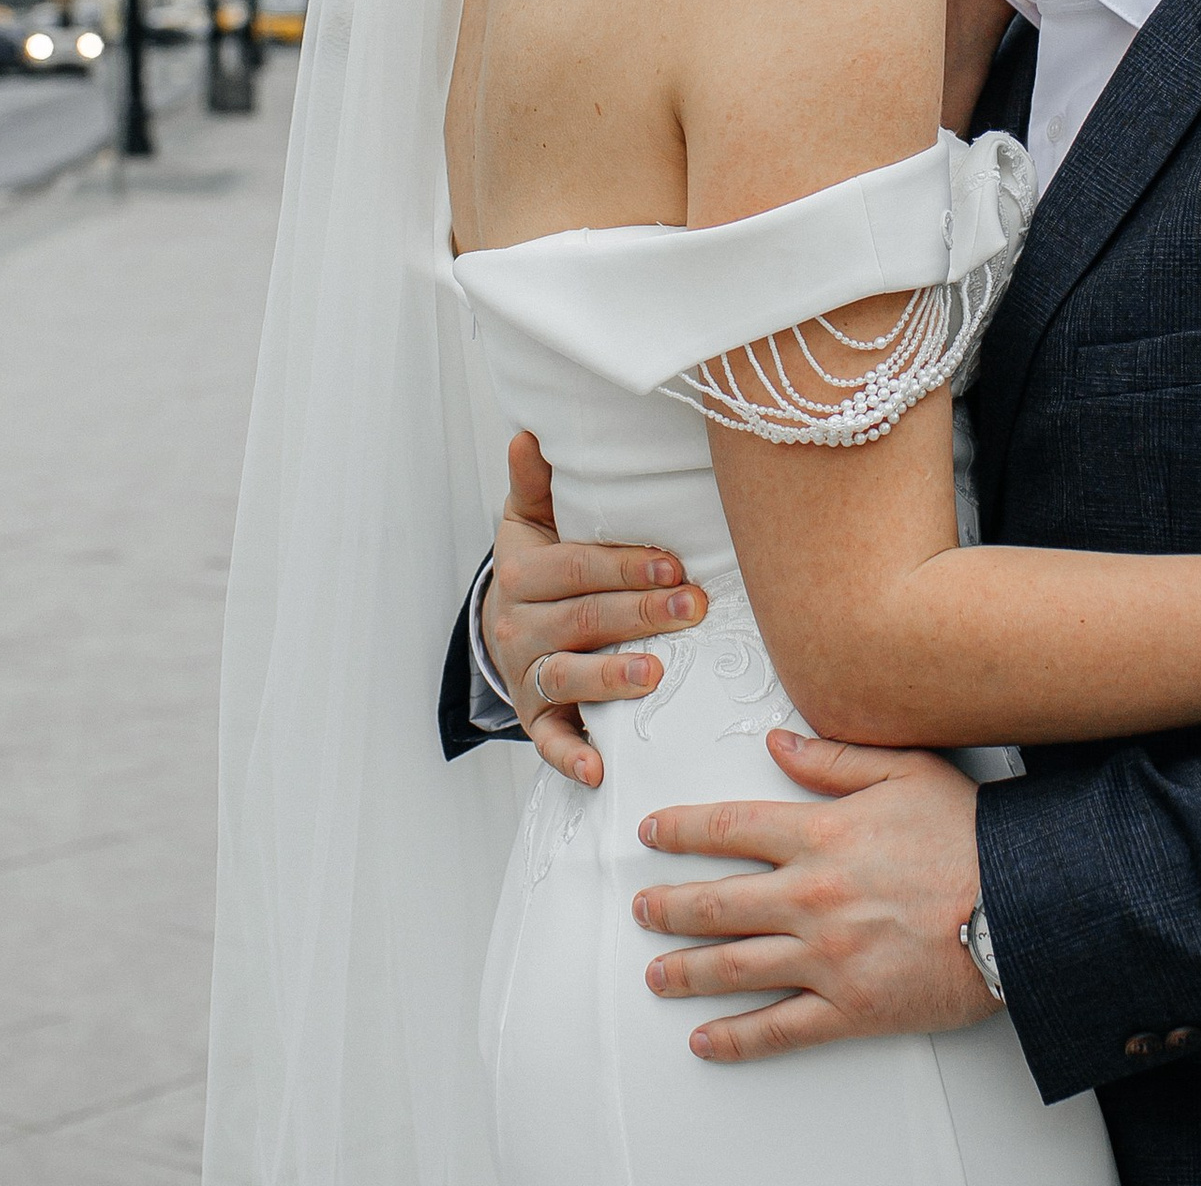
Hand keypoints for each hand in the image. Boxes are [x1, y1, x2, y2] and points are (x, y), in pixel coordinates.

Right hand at [484, 430, 705, 787]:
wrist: (506, 626)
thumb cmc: (541, 566)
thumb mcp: (531, 521)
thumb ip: (536, 482)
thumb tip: (531, 431)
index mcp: (523, 572)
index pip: (575, 567)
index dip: (624, 566)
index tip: (674, 565)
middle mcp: (518, 625)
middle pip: (581, 619)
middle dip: (640, 615)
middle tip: (694, 609)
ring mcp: (526, 675)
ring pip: (566, 675)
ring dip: (610, 678)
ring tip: (654, 676)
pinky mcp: (536, 718)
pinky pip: (550, 741)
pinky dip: (571, 757)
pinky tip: (600, 769)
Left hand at [632, 732, 998, 1060]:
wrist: (1022, 904)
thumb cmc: (970, 836)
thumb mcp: (903, 770)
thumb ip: (832, 759)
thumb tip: (778, 746)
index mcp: (818, 835)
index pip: (726, 829)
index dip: (679, 831)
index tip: (651, 833)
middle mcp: (810, 897)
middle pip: (716, 903)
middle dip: (667, 907)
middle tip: (641, 909)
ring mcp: (826, 958)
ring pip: (734, 968)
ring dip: (685, 971)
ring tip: (657, 973)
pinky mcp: (850, 1008)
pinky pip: (779, 1030)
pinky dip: (736, 1039)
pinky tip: (707, 1039)